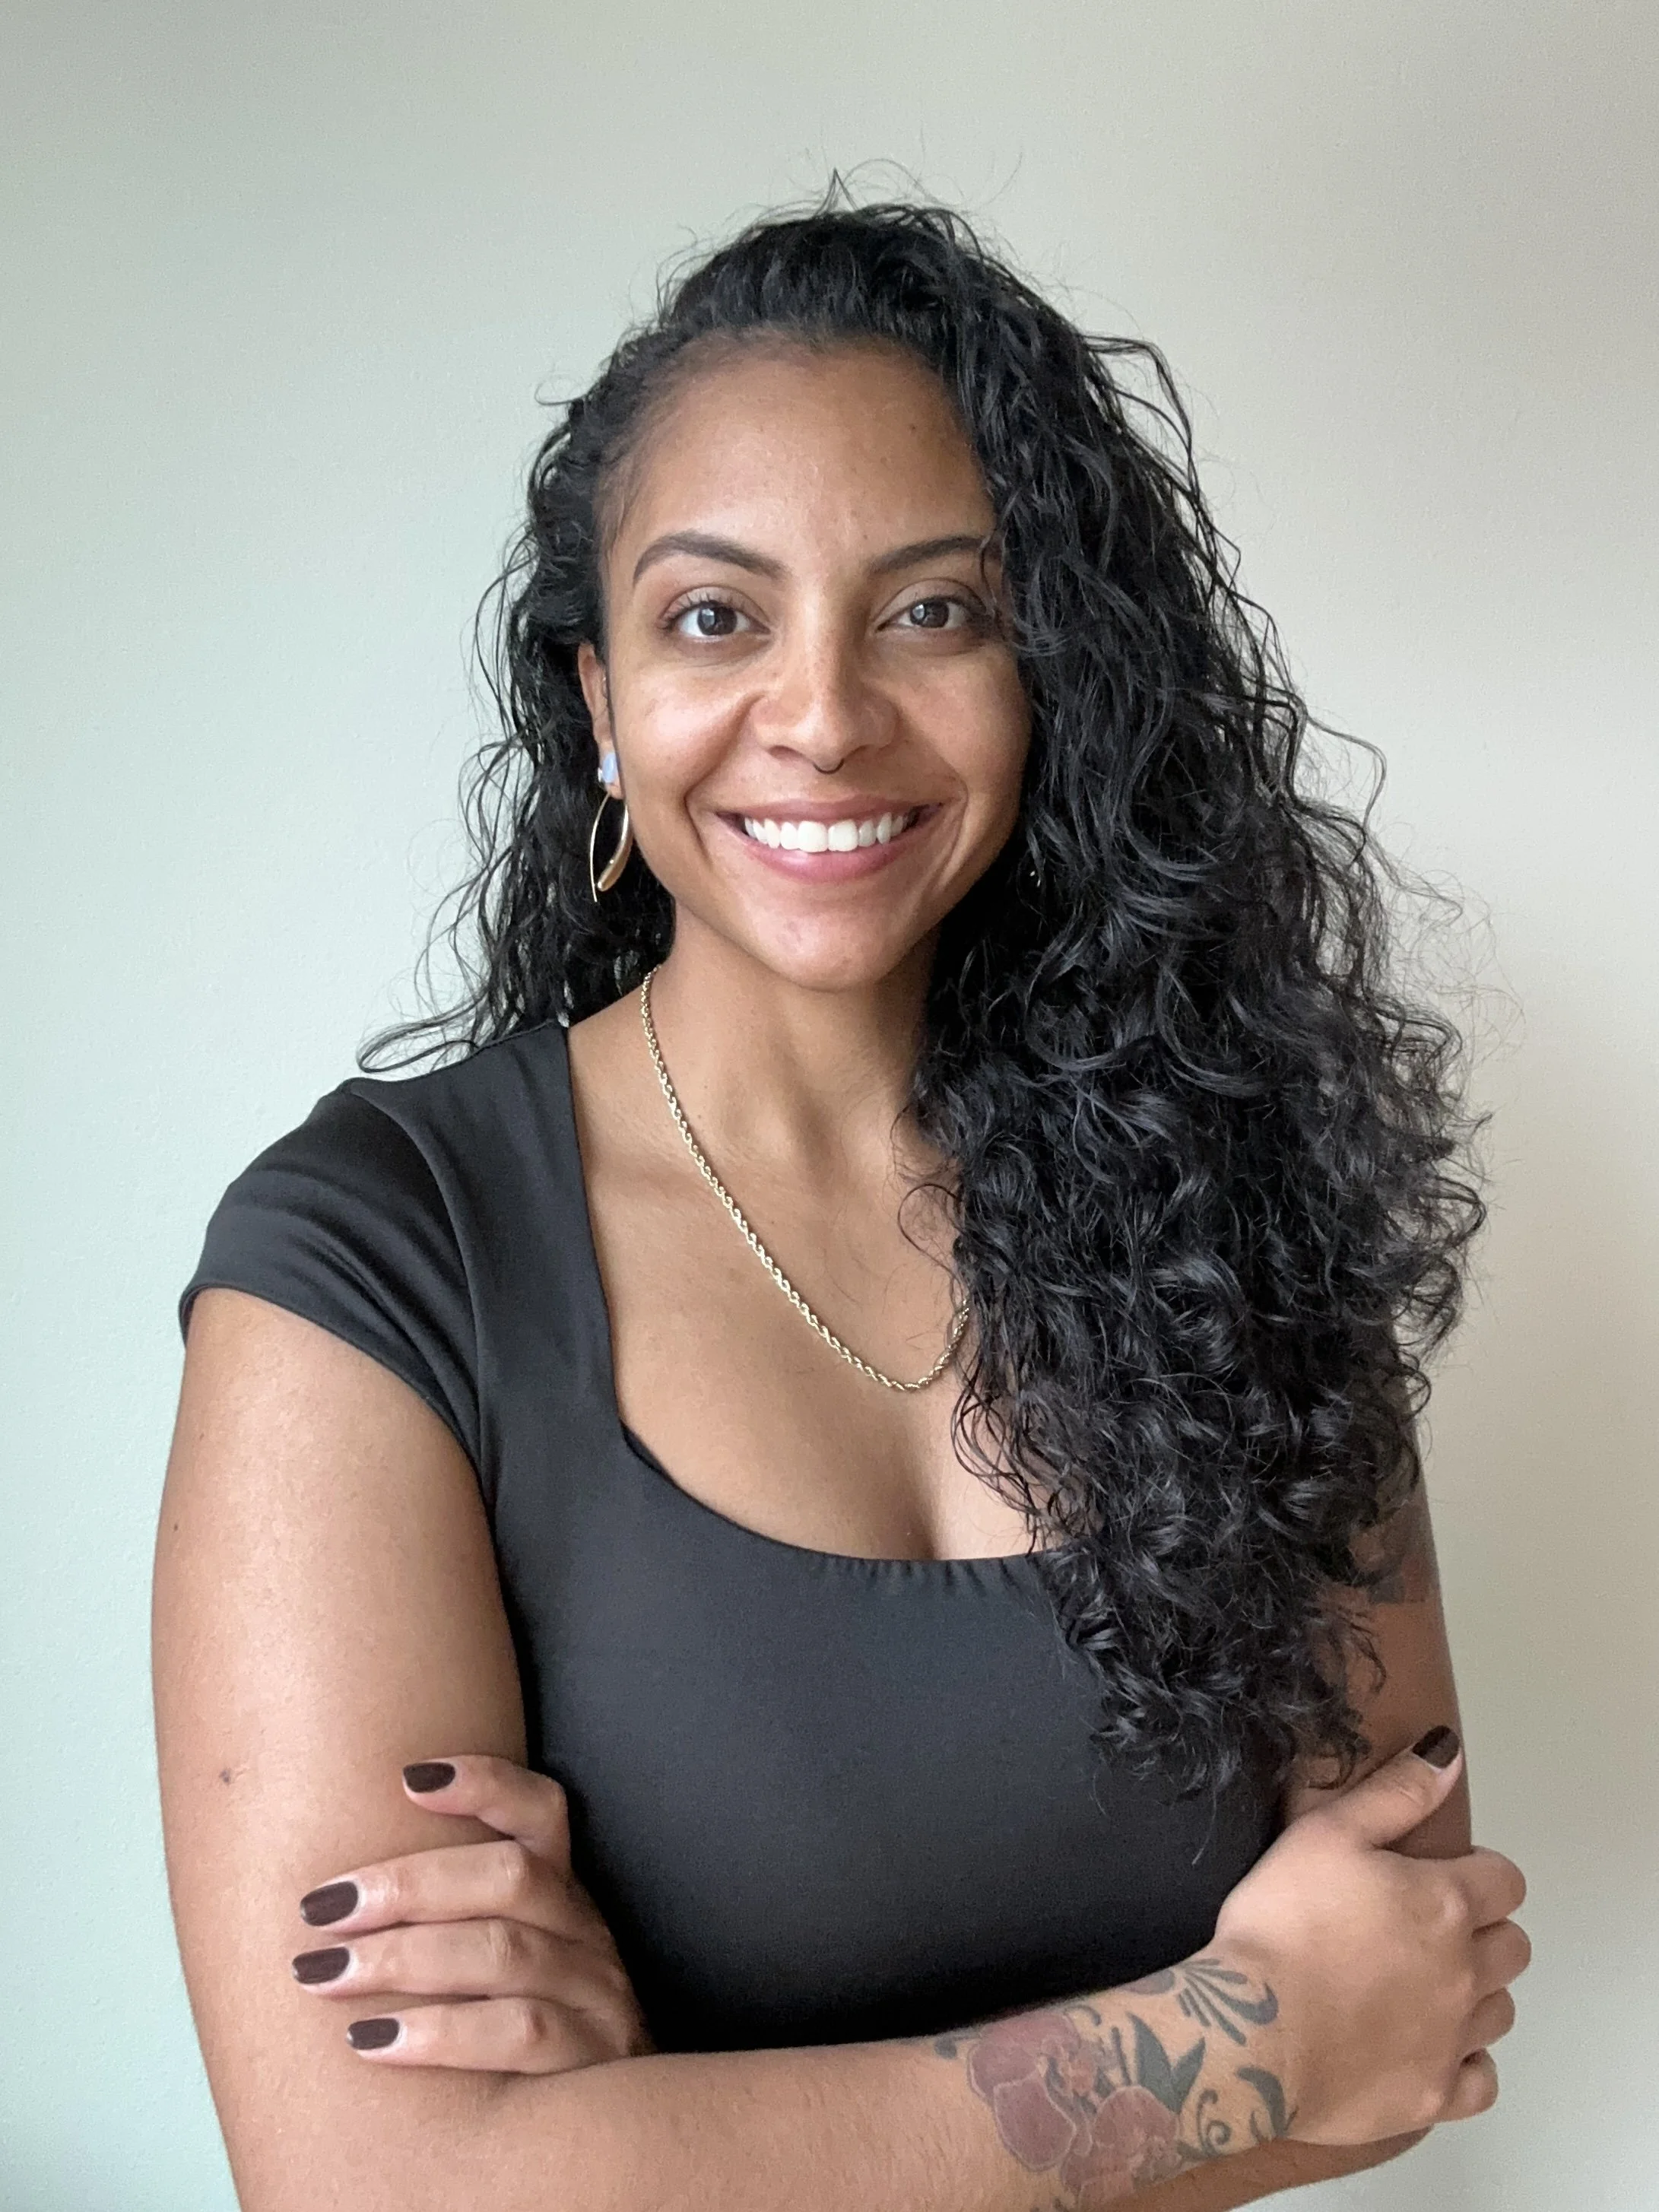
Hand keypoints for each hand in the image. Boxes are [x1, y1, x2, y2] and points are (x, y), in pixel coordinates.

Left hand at [291, 1755, 653, 2071]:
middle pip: (509, 1878)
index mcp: (564, 1895)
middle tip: (322, 1907)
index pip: (542, 1813)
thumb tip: (330, 1895)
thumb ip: (448, 1924)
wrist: (609, 2132)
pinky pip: (517, 2032)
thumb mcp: (505, 1966)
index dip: (484, 1785)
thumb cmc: (525, 2035)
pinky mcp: (593, 2062)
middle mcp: (586, 1933)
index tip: (407, 1777)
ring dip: (404, 1959)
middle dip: (408, 1885)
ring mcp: (596, 1995)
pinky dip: (439, 2033)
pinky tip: (373, 2041)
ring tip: (324, 1975)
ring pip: (504, 1952)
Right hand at [1212, 1729, 1528, 2144]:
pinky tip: (1430, 2045)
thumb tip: (1449, 1754)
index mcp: (1447, 1903)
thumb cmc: (1281, 1924)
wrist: (1250, 2032)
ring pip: (1501, 2010)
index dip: (1476, 1871)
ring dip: (1476, 1991)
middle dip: (1484, 1929)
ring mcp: (1452, 2039)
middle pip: (1513, 1946)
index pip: (1504, 1881)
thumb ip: (1396, 1792)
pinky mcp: (1432, 2095)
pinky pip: (1480, 2079)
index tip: (1435, 1874)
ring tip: (1425, 1982)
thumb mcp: (1327, 1832)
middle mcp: (1465, 1971)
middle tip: (1427, 1926)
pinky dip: (1465, 2060)